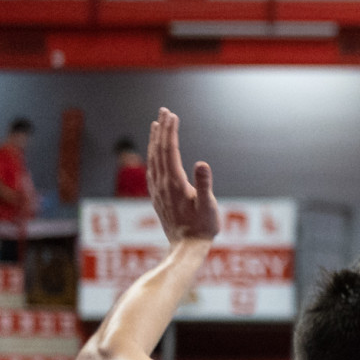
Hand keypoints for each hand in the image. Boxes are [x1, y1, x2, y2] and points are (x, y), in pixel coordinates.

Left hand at [146, 108, 218, 244]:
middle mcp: (162, 184)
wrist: (185, 247)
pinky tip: (154, 154)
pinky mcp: (158, 196)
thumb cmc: (202, 227)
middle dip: (161, 130)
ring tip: (157, 126)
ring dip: (155, 140)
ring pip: (152, 159)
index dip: (171, 131)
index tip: (172, 115)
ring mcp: (158, 190)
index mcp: (174, 183)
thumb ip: (204, 183)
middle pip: (158, 151)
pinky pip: (152, 170)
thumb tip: (202, 163)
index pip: (169, 150)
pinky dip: (152, 156)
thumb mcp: (208, 206)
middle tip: (164, 111)